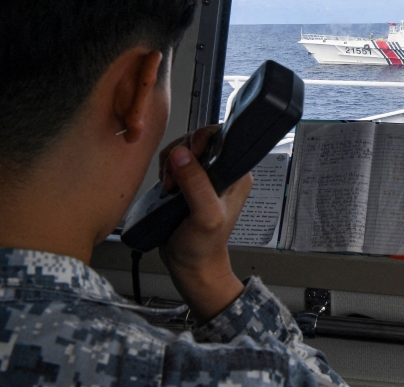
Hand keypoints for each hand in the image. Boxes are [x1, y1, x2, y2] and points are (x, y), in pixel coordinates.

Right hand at [157, 125, 251, 323]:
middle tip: (175, 176)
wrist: (191, 267)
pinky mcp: (188, 182)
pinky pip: (174, 162)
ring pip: (184, 149)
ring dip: (171, 162)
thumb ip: (196, 183)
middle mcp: (223, 171)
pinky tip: (166, 186)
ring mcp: (205, 176)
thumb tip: (181, 154)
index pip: (223, 137)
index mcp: (237, 173)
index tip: (189, 153)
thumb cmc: (204, 247)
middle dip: (182, 152)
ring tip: (170, 184)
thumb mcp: (205, 216)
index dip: (202, 139)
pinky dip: (166, 169)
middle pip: (199, 140)